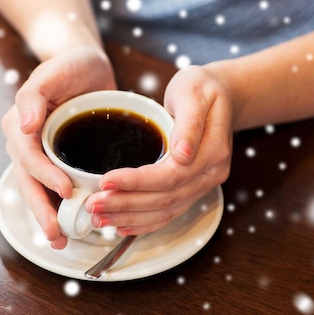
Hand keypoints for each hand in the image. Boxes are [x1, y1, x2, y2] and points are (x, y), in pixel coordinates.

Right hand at [2, 46, 115, 248]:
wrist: (87, 66)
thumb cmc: (70, 66)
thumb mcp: (52, 72)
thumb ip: (33, 96)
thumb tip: (23, 125)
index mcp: (19, 125)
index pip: (28, 157)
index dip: (44, 176)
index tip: (65, 190)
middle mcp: (26, 144)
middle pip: (28, 182)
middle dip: (40, 210)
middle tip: (56, 234)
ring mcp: (41, 155)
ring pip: (38, 191)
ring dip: (47, 216)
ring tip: (60, 240)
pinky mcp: (58, 161)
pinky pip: (53, 187)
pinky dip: (60, 207)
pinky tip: (72, 224)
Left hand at [85, 65, 234, 235]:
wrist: (220, 96)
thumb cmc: (202, 89)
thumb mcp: (194, 92)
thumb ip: (189, 122)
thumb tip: (182, 154)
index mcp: (213, 151)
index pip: (170, 176)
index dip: (136, 182)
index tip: (106, 180)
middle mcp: (210, 174)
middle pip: (164, 199)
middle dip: (125, 204)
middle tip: (93, 204)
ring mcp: (202, 185)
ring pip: (164, 212)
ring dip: (129, 218)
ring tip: (99, 218)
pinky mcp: (191, 190)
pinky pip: (168, 213)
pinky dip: (143, 223)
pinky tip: (121, 226)